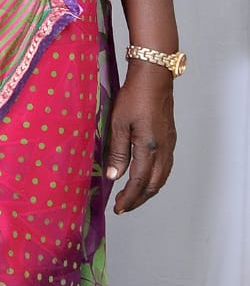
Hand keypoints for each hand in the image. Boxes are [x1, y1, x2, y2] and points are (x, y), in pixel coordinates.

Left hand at [104, 61, 175, 213]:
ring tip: (132, 196)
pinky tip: (145, 178)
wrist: (154, 76)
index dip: (129, 198)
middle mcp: (163, 149)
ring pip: (162, 177)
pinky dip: (155, 179)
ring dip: (148, 190)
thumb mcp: (118, 123)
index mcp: (149, 148)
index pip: (139, 182)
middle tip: (123, 207)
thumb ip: (118, 152)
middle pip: (154, 184)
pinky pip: (166, 167)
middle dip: (138, 199)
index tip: (118, 208)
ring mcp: (169, 144)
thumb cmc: (134, 96)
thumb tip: (114, 177)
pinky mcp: (170, 138)